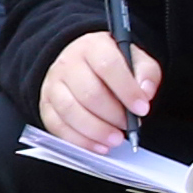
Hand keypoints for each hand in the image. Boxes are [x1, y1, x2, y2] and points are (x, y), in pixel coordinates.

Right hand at [38, 31, 155, 148]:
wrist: (82, 64)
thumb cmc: (111, 65)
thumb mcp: (135, 60)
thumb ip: (146, 73)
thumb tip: (145, 92)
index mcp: (93, 46)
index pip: (108, 66)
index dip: (127, 90)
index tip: (142, 109)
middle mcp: (69, 63)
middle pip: (89, 92)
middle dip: (113, 115)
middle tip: (129, 126)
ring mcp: (53, 85)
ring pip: (70, 111)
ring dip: (96, 130)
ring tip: (115, 139)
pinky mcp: (46, 105)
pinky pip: (58, 126)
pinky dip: (79, 141)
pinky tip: (98, 146)